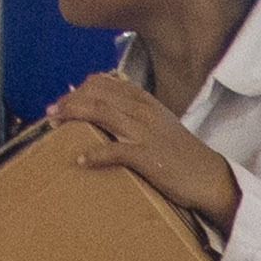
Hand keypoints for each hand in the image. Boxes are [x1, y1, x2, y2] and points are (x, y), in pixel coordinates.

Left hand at [46, 71, 237, 229]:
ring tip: (54, 123)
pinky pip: (113, 150)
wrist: (209, 177)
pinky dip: (93, 154)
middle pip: (97, 94)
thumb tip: (106, 112)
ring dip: (73, 115)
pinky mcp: (146, 157)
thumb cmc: (182, 154)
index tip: (64, 100)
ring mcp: (144, 132)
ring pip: (100, 113)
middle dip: (69, 100)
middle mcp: (143, 111)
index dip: (79, 89)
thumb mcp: (160, 124)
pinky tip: (79, 159)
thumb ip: (135, 114)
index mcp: (145, 101)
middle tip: (51, 112)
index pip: (104, 83)